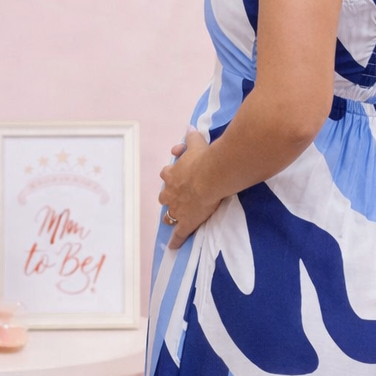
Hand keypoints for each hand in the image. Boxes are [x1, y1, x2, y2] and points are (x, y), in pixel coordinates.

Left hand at [158, 128, 219, 248]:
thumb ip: (190, 137)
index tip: (176, 176)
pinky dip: (175, 241)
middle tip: (177, 198)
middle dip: (169, 198)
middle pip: (164, 197)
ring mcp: (176, 209)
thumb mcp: (196, 144)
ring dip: (171, 216)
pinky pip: (178, 235)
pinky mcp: (185, 223)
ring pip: (169, 215)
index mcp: (172, 174)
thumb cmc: (204, 159)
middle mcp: (170, 192)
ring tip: (174, 219)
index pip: (167, 176)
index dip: (171, 177)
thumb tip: (189, 127)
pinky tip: (173, 247)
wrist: (211, 176)